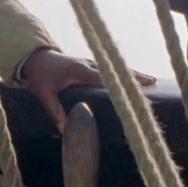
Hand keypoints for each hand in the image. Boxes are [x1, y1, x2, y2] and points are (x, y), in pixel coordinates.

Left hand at [21, 49, 156, 132]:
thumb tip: (65, 130)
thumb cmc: (39, 74)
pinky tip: (133, 79)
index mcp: (80, 70)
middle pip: (115, 71)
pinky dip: (122, 73)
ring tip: (151, 81)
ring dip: (131, 74)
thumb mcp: (43, 94)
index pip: (104, 78)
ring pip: (114, 68)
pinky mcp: (88, 64)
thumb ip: (54, 111)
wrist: (34, 56)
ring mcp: (89, 62)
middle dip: (134, 76)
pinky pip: (109, 69)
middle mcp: (88, 64)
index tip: (136, 88)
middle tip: (154, 82)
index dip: (120, 83)